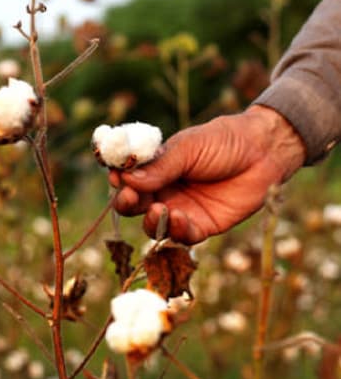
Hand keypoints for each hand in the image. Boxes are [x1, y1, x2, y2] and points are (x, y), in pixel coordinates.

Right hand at [109, 106, 305, 244]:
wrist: (264, 152)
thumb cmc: (223, 141)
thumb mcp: (189, 148)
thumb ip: (160, 166)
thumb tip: (126, 179)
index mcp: (156, 168)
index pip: (128, 179)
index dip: (118, 179)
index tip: (115, 176)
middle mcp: (165, 191)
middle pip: (135, 205)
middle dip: (128, 203)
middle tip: (129, 197)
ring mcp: (182, 209)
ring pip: (155, 225)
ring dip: (151, 221)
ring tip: (159, 209)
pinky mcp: (202, 226)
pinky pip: (183, 236)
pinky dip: (178, 231)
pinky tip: (181, 217)